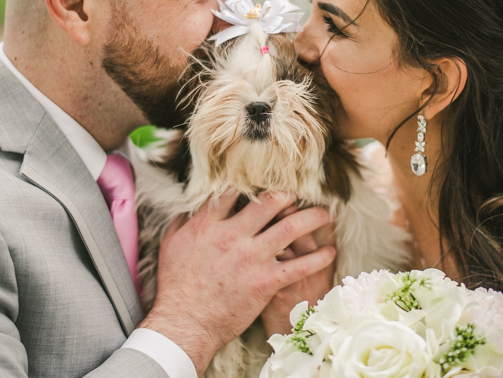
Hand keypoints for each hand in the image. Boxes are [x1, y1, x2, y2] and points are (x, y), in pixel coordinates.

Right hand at [139, 190, 335, 375]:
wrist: (185, 322)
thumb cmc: (176, 284)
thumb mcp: (172, 243)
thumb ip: (184, 220)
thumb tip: (193, 204)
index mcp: (208, 223)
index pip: (235, 191)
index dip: (253, 182)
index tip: (266, 180)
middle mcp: (232, 236)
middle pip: (270, 202)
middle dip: (289, 193)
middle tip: (302, 192)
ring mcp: (251, 258)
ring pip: (292, 228)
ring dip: (313, 218)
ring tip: (326, 214)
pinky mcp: (266, 282)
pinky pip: (300, 266)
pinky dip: (319, 258)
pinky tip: (330, 252)